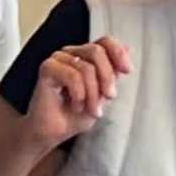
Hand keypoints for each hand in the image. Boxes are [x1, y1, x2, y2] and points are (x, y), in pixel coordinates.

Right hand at [26, 32, 131, 149]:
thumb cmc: (73, 116)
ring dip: (93, 94)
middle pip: (97, 51)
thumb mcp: (102, 94)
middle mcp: (71, 54)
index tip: (127, 70)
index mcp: (84, 57)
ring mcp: (58, 60)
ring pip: (86, 68)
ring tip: (90, 109)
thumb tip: (128, 49)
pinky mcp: (47, 69)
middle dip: (107, 78)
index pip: (104, 42)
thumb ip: (112, 73)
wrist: (52, 133)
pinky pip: (72, 76)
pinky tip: (76, 105)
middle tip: (108, 97)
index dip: (118, 53)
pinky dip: (79, 95)